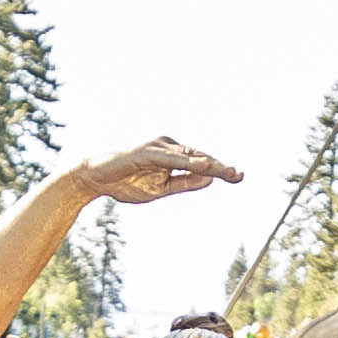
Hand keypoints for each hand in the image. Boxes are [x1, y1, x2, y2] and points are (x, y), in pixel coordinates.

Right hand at [70, 138, 240, 207]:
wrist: (97, 179)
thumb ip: (184, 183)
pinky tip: (202, 165)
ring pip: (188, 156)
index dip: (220, 170)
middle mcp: (169, 148)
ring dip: (208, 164)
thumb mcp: (161, 189)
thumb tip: (209, 179)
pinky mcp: (147, 152)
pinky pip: (171, 158)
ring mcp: (158, 148)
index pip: (201, 164)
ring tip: (227, 171)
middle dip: (220, 167)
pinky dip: (187, 161)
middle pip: (200, 157)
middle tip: (239, 175)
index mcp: (173, 158)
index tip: (240, 177)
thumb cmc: (126, 182)